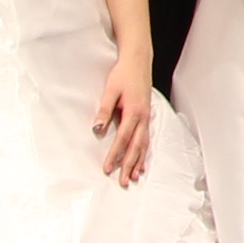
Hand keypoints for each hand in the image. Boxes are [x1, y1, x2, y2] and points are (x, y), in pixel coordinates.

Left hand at [95, 56, 155, 183]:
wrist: (138, 61)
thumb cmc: (123, 74)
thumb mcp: (110, 90)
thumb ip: (104, 110)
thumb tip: (97, 129)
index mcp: (134, 111)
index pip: (123, 138)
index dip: (115, 155)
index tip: (108, 168)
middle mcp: (143, 117)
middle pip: (136, 146)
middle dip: (129, 165)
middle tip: (124, 181)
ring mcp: (147, 117)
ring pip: (144, 145)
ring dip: (138, 161)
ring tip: (134, 176)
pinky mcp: (146, 116)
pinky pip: (146, 139)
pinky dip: (144, 152)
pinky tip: (142, 161)